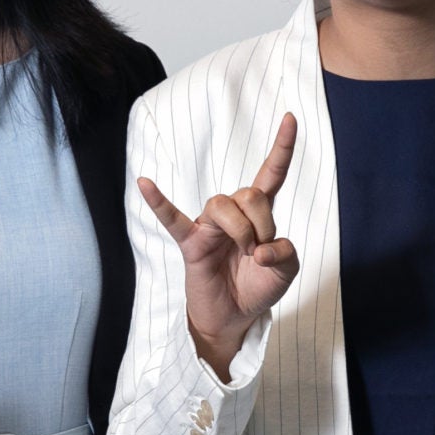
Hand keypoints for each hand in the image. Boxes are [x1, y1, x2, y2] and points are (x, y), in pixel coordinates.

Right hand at [138, 113, 299, 379]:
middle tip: (261, 251)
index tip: (289, 117)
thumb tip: (261, 248)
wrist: (235, 317)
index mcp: (258, 214)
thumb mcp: (286, 271)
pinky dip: (158, 201)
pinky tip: (145, 183)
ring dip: (242, 230)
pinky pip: (172, 218)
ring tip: (245, 252)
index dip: (281, 148)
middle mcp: (233, 213)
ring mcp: (209, 226)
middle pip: (249, 194)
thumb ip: (285, 253)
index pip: (270, 174)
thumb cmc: (258, 287)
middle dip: (263, 223)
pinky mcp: (191, 243)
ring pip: (223, 205)